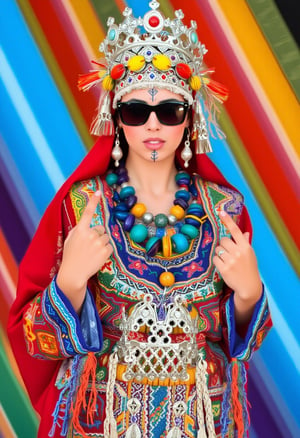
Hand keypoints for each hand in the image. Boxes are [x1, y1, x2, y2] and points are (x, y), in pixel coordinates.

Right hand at [57, 190, 112, 311]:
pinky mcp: (106, 251)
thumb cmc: (71, 256)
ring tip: (92, 253)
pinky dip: (106, 251)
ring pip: (106, 238)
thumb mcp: (70, 240)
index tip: (98, 191)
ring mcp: (98, 243)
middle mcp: (90, 234)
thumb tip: (88, 224)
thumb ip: (79, 230)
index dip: (93, 201)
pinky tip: (97, 257)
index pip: (87, 213)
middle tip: (89, 247)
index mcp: (80, 230)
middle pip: (101, 229)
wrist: (74, 273)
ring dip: (102, 243)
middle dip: (97, 235)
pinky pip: (110, 246)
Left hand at [213, 211, 261, 323]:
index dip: (228, 220)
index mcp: (246, 247)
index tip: (220, 212)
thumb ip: (245, 243)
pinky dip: (217, 261)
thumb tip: (244, 233)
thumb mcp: (250, 255)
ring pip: (218, 249)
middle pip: (223, 240)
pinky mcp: (224, 268)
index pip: (236, 230)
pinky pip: (214, 259)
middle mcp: (238, 252)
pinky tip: (224, 266)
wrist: (249, 287)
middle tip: (229, 253)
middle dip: (224, 245)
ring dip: (220, 254)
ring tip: (227, 261)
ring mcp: (231, 261)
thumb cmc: (249, 268)